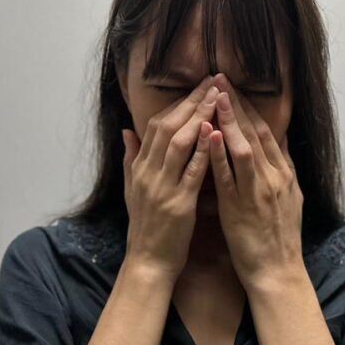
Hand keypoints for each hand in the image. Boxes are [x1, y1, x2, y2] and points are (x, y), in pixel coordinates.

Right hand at [121, 76, 220, 279]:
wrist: (148, 263)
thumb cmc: (147, 229)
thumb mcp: (133, 191)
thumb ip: (130, 159)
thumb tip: (126, 131)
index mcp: (140, 169)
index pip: (155, 126)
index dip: (178, 103)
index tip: (197, 86)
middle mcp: (148, 174)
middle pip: (168, 126)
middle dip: (191, 101)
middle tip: (212, 81)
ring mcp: (162, 188)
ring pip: (179, 143)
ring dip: (199, 117)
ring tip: (217, 98)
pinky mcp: (178, 204)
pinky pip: (191, 172)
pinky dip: (202, 150)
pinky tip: (215, 133)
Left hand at [206, 73, 303, 290]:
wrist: (278, 272)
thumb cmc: (279, 239)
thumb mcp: (290, 198)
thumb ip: (283, 168)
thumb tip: (281, 142)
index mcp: (283, 174)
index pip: (265, 132)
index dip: (249, 107)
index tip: (234, 86)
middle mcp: (274, 177)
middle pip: (255, 132)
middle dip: (238, 103)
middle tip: (221, 78)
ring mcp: (258, 191)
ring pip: (244, 147)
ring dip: (229, 119)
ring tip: (215, 95)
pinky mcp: (241, 207)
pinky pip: (229, 175)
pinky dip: (220, 152)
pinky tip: (210, 133)